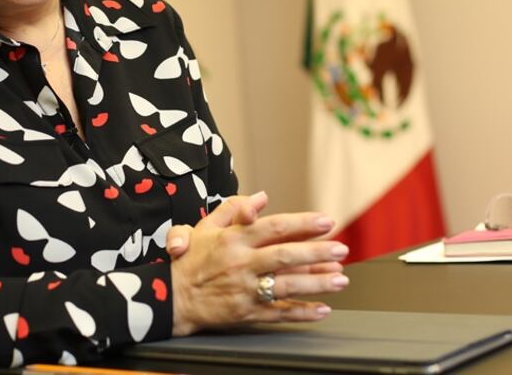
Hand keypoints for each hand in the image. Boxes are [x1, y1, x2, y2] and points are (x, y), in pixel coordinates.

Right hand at [169, 196, 348, 335]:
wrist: (171, 297)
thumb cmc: (190, 259)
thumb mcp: (206, 227)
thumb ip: (233, 208)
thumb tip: (261, 198)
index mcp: (233, 239)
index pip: (274, 227)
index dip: (303, 223)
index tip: (327, 221)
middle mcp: (241, 263)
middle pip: (285, 256)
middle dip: (317, 253)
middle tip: (341, 250)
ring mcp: (245, 290)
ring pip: (286, 285)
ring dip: (316, 283)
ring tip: (340, 279)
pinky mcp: (246, 312)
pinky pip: (279, 313)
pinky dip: (302, 312)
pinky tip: (322, 310)